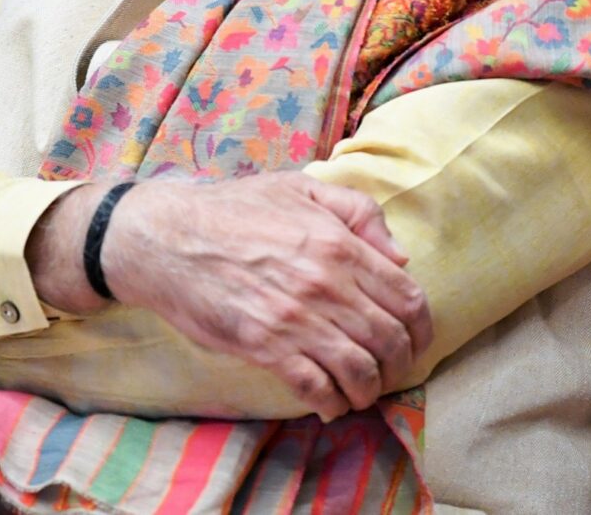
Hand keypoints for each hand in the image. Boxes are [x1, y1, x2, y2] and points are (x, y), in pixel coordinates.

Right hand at [103, 173, 431, 420]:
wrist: (168, 238)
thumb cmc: (234, 209)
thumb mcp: (300, 187)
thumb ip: (358, 212)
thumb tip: (400, 256)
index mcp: (339, 244)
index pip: (407, 298)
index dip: (421, 328)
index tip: (417, 342)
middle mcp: (326, 283)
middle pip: (390, 340)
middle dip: (400, 365)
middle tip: (392, 373)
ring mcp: (296, 318)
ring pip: (359, 370)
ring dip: (369, 390)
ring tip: (362, 392)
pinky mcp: (264, 346)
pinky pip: (315, 387)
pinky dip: (331, 403)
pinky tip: (330, 403)